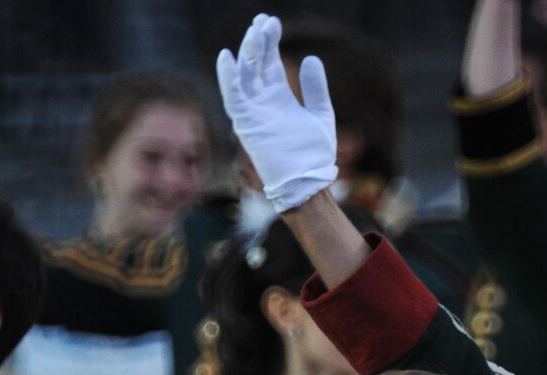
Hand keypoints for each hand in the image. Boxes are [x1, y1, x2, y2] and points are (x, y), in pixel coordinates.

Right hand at [216, 13, 337, 212]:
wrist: (309, 183)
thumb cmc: (314, 155)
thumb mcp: (320, 115)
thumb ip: (316, 89)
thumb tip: (311, 58)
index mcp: (279, 99)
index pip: (270, 63)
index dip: (269, 42)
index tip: (271, 21)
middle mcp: (263, 103)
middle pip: (256, 65)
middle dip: (259, 42)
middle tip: (264, 20)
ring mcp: (254, 113)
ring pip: (245, 76)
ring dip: (248, 53)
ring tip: (255, 31)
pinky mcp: (247, 125)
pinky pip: (233, 98)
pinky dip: (227, 78)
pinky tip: (226, 56)